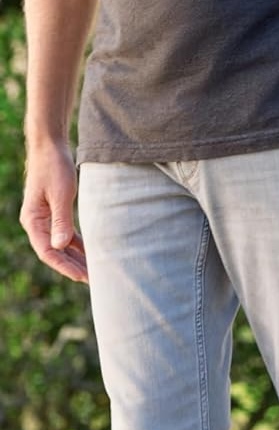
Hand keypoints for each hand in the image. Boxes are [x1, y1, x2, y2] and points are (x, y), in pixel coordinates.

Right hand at [20, 142, 87, 282]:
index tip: (82, 277)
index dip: (64, 266)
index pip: (47, 251)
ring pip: (62, 245)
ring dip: (77, 258)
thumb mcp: (60, 195)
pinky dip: (79, 245)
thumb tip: (60, 247)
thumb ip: (61, 221)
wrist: (51, 148)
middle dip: (73, 267)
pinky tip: (93, 253)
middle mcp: (37, 223)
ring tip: (96, 271)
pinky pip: (67, 234)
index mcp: (33, 220)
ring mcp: (46, 219)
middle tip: (95, 281)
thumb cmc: (55, 168)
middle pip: (55, 252)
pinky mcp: (56, 213)